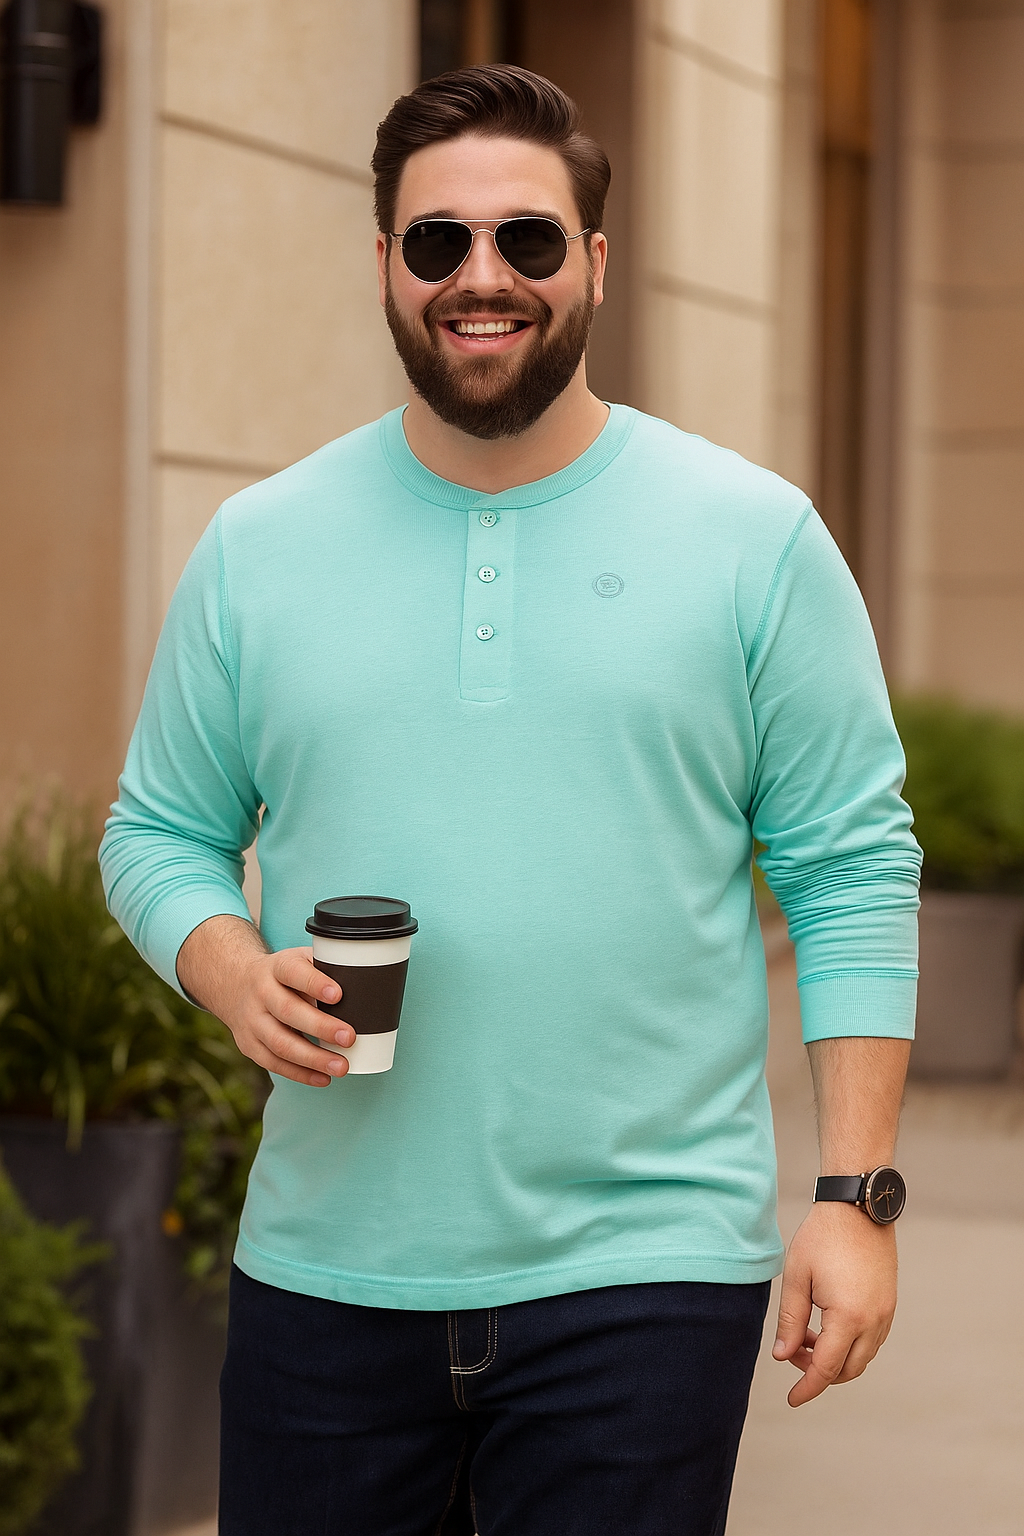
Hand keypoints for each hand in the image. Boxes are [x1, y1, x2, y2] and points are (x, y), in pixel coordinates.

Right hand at [177, 916, 353, 1085]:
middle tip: (349, 1038)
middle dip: (320, 1027)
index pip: (293, 972)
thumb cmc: (285, 975)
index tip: (339, 994)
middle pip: (288, 1011)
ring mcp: (252, 1021)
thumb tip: (368, 984)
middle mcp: (261, 993)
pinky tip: (323, 1078)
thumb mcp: (300, 960)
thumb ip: (326, 969)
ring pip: (280, 1043)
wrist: (236, 984)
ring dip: (313, 1058)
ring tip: (341, 1066)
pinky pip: (274, 1063)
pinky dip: (300, 1074)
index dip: (314, 983)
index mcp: (277, 967)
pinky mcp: (249, 1045)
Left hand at [772, 1201, 897, 1406]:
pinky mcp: (889, 1304)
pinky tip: (826, 1325)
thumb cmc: (822, 1238)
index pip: (826, 1369)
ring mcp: (886, 1313)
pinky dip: (849, 1344)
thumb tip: (783, 1357)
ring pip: (862, 1357)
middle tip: (792, 1352)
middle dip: (818, 1372)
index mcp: (849, 1318)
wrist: (857, 1206)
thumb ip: (790, 1321)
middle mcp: (874, 1321)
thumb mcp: (796, 1278)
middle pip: (847, 1369)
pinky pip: (871, 1340)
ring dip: (835, 1358)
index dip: (807, 1387)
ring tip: (805, 1334)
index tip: (792, 1400)